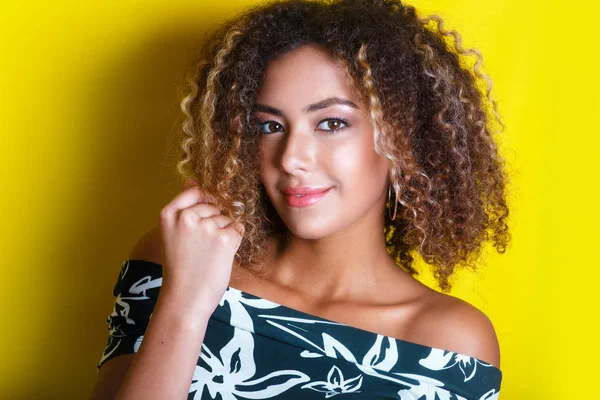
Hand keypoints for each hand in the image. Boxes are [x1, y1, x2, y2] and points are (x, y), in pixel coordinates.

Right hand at [158, 177, 243, 314]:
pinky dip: (234, 241)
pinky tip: (221, 255)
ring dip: (225, 231)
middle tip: (203, 246)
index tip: (204, 218)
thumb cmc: (181, 267)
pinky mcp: (224, 238)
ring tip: (210, 252)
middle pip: (215, 203)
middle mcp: (186, 216)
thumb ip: (185, 207)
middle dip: (216, 220)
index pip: (196, 189)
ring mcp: (206, 226)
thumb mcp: (173, 233)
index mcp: (169, 213)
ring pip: (227, 216)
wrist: (185, 299)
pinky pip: (238, 229)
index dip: (206, 201)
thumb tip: (195, 178)